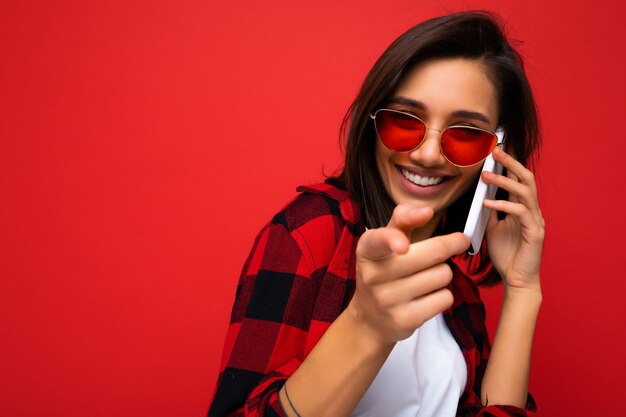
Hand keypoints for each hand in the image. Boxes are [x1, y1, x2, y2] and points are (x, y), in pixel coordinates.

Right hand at [348, 205, 469, 344]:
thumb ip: (403, 220)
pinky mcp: (405, 320)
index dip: (393, 240)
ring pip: (443, 275)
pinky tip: (426, 297)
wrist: (369, 318)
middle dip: (449, 247)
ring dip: (443, 273)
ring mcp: (388, 300)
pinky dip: (443, 295)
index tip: (402, 245)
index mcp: (367, 249)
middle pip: (433, 254)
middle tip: (457, 243)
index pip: (379, 240)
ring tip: (426, 278)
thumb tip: (426, 210)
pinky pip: (445, 298)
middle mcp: (373, 274)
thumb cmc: (383, 271)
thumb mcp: (384, 242)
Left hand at [482, 147, 544, 291]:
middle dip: (510, 162)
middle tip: (494, 150)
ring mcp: (536, 220)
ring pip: (524, 192)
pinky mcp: (535, 233)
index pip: (517, 179)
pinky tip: (487, 205)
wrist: (517, 280)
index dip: (508, 163)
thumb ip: (490, 211)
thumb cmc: (507, 254)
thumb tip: (480, 195)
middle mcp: (532, 210)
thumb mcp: (493, 228)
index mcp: (523, 207)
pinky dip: (503, 206)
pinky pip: (520, 213)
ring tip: (486, 176)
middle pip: (526, 178)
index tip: (494, 149)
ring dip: (504, 182)